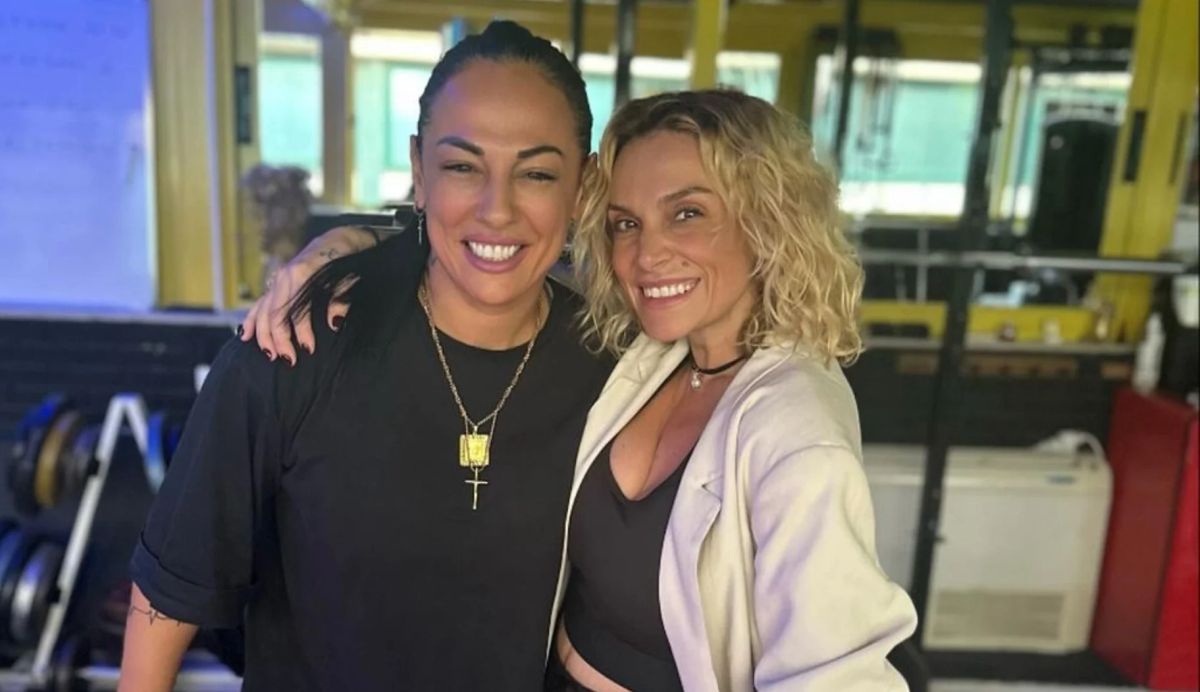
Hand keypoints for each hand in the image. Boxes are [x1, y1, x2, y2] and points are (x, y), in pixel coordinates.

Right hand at [239, 226, 370, 364]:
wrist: (338, 240)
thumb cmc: (345, 260)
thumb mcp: (348, 277)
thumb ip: (340, 299)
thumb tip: (334, 323)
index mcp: (301, 273)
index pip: (295, 310)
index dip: (301, 331)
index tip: (309, 349)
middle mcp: (284, 276)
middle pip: (274, 313)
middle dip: (279, 339)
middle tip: (289, 360)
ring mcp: (278, 279)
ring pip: (263, 310)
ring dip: (264, 335)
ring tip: (270, 355)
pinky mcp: (277, 283)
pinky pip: (259, 303)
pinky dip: (252, 319)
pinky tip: (244, 335)